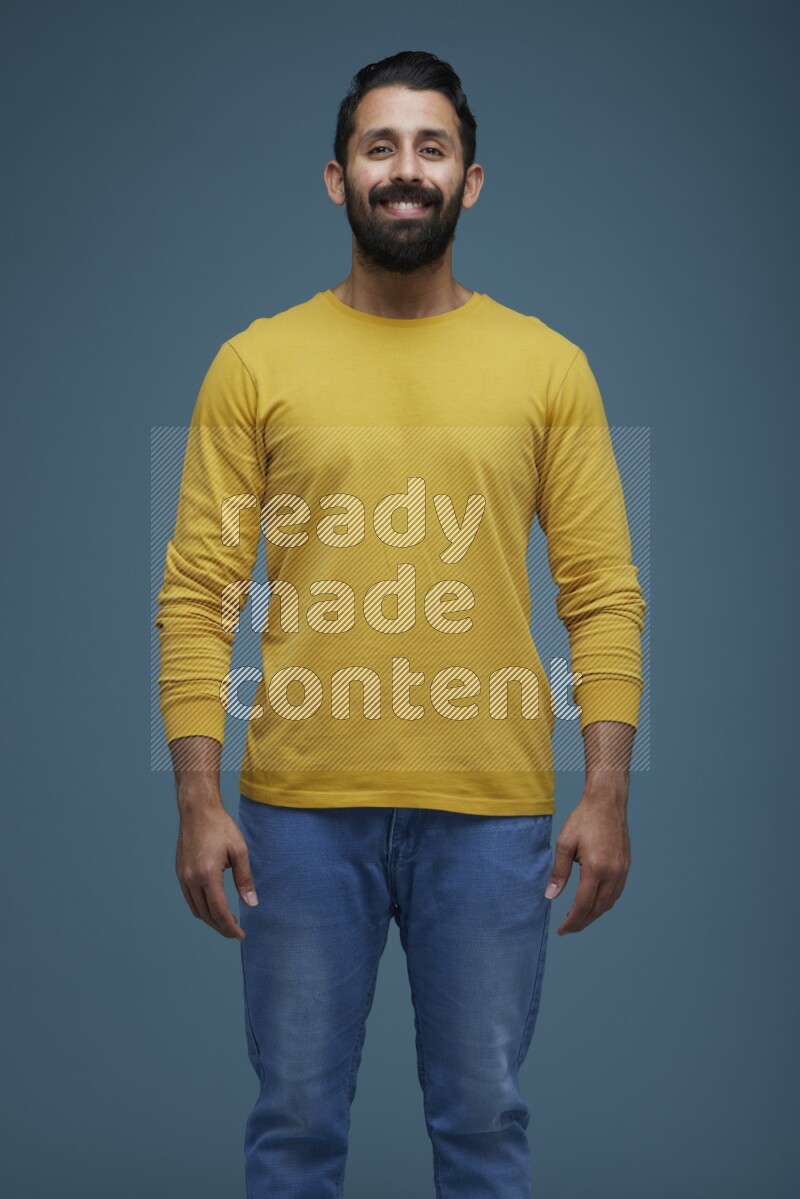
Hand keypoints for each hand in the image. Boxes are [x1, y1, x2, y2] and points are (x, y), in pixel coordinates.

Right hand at [175, 801, 258, 939]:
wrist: (198, 810)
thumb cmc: (221, 827)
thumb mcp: (239, 851)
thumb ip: (245, 879)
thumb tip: (252, 904)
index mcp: (207, 875)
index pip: (219, 911)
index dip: (230, 927)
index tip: (241, 935)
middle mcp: (191, 879)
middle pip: (206, 915)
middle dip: (221, 927)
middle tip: (236, 932)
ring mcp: (183, 877)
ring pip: (196, 909)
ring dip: (211, 920)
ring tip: (227, 921)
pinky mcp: (180, 873)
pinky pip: (190, 899)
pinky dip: (202, 908)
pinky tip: (214, 906)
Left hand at [544, 787, 630, 934]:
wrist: (607, 803)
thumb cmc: (584, 820)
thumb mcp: (565, 843)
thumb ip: (559, 872)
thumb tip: (551, 895)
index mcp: (596, 868)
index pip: (583, 905)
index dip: (572, 921)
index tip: (562, 930)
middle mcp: (613, 873)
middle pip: (597, 909)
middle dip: (582, 922)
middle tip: (568, 928)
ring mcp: (622, 871)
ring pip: (609, 903)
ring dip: (593, 914)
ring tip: (578, 918)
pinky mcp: (626, 867)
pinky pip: (616, 893)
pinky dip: (603, 903)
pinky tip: (593, 902)